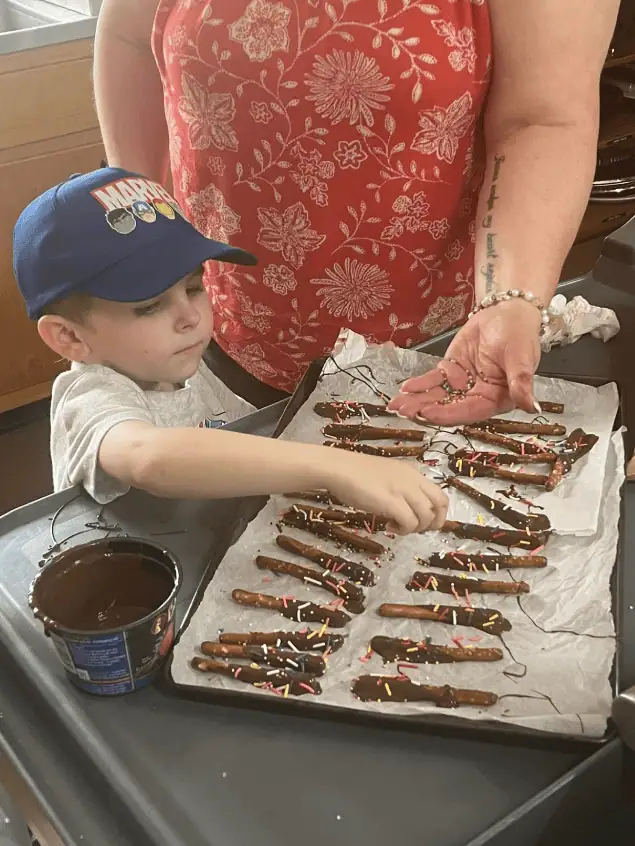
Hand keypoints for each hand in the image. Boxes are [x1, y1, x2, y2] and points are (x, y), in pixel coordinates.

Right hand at [321, 450, 447, 534]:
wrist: (338, 468)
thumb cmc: (355, 473)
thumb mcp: (386, 476)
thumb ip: (400, 488)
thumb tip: (406, 508)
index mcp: (412, 473)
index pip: (439, 494)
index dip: (436, 512)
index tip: (421, 521)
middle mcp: (412, 480)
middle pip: (440, 504)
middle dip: (434, 522)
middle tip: (417, 529)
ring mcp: (403, 490)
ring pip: (427, 515)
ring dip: (416, 528)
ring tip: (398, 527)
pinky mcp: (391, 502)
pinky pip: (410, 522)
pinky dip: (403, 529)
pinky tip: (389, 526)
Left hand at [388, 299, 541, 424]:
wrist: (507, 311)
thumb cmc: (519, 334)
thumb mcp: (521, 358)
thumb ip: (521, 383)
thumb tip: (533, 407)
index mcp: (496, 399)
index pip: (468, 412)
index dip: (446, 414)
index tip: (426, 413)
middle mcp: (477, 396)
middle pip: (448, 407)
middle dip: (424, 410)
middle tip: (402, 411)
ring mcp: (462, 385)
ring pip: (437, 396)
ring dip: (416, 401)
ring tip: (395, 405)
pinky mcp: (451, 371)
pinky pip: (433, 380)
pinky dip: (419, 385)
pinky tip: (405, 388)